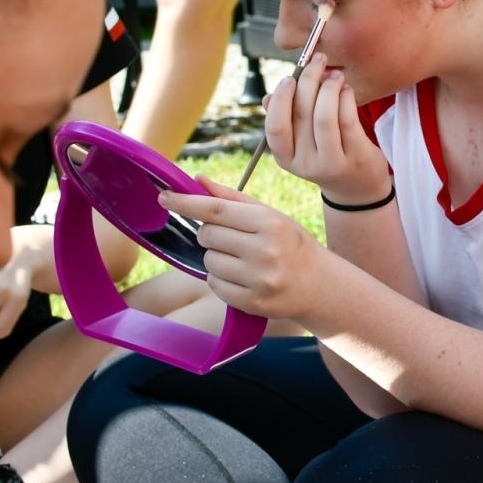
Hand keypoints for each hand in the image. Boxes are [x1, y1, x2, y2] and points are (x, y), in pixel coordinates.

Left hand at [157, 177, 330, 320]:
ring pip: (208, 261)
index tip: (163, 197)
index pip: (216, 210)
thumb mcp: (270, 216)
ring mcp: (258, 279)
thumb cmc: (290, 244)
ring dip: (216, 258)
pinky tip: (243, 278)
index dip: (186, 203)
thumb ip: (232, 198)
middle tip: (233, 239)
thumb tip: (197, 180)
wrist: (319, 285)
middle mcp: (264, 251)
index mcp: (269, 223)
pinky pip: (214, 285)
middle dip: (211, 234)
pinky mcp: (252, 302)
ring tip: (242, 261)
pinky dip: (221, 280)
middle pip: (207, 235)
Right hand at [263, 53, 389, 205]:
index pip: (275, 127)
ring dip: (329, 88)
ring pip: (324, 117)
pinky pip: (347, 121)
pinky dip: (345, 98)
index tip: (289, 77)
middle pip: (301, 115)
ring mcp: (332, 163)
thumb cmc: (326, 155)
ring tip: (335, 74)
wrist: (357, 188)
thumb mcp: (301, 144)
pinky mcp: (356, 157)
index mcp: (286, 158)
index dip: (281, 99)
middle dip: (308, 81)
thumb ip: (286, 120)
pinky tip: (346, 89)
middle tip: (317, 61)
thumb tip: (267, 98)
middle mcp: (306, 164)